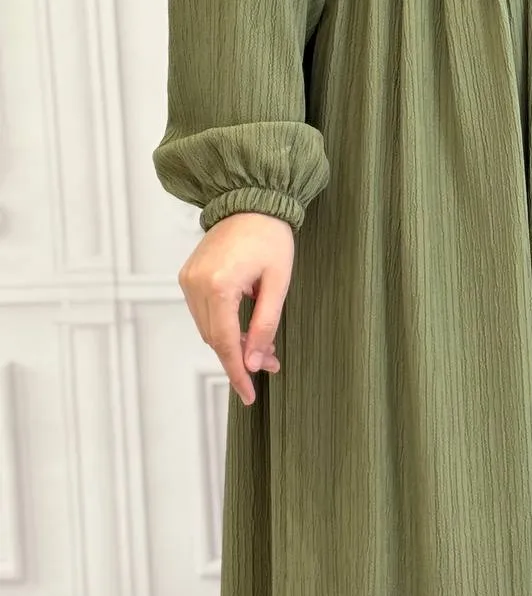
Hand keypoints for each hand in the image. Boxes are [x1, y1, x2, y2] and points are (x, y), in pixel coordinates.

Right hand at [178, 211, 294, 404]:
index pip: (226, 343)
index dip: (238, 373)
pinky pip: (203, 312)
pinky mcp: (188, 276)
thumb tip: (255, 362)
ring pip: (208, 328)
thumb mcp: (278, 282)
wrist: (252, 199)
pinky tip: (244, 326)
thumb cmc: (271, 236)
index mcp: (219, 286)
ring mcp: (188, 280)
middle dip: (241, 357)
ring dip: (232, 341)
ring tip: (262, 345)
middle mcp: (196, 285)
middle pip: (215, 339)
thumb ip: (265, 324)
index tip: (249, 395)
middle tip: (270, 364)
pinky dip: (222, 324)